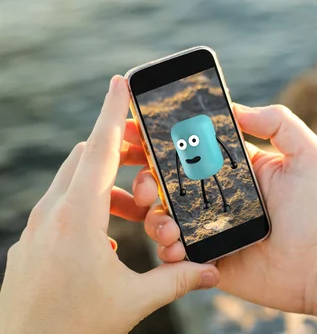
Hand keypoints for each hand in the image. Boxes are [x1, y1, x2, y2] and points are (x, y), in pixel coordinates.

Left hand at [0, 76, 218, 333]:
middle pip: (87, 158)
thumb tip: (214, 271)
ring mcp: (36, 228)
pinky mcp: (30, 242)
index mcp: (78, 218)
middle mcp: (52, 214)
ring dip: (107, 184)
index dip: (113, 111)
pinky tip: (108, 238)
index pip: (99, 149)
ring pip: (74, 182)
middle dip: (121, 151)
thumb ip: (177, 279)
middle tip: (150, 161)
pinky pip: (61, 206)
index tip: (122, 81)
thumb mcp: (133, 301)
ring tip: (138, 211)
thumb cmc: (73, 326)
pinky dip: (88, 205)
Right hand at [144, 104, 316, 315]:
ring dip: (153, 216)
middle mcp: (216, 195)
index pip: (189, 148)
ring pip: (162, 216)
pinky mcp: (206, 258)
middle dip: (143, 177)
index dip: (159, 138)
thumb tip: (235, 108)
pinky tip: (177, 247)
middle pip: (165, 181)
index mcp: (233, 168)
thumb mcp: (307, 153)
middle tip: (142, 183)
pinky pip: (173, 253)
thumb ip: (276, 122)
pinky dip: (165, 249)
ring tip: (168, 223)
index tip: (133, 129)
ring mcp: (209, 228)